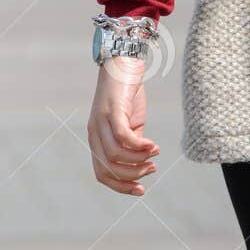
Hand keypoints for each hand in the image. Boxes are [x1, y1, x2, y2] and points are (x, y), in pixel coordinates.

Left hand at [88, 59, 158, 195]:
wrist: (123, 60)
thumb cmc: (127, 92)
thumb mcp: (130, 124)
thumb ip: (132, 144)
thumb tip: (141, 163)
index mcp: (97, 139)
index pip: (102, 175)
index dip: (121, 187)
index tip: (142, 189)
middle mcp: (94, 132)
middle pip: (107, 170)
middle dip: (132, 176)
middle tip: (152, 168)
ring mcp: (101, 121)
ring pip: (115, 156)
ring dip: (138, 161)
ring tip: (154, 153)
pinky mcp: (112, 110)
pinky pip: (122, 137)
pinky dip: (139, 146)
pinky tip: (153, 145)